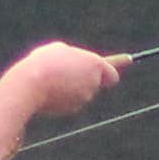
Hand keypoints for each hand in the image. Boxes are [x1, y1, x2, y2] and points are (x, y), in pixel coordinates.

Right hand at [0, 40, 124, 117]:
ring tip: (52, 78)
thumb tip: (74, 69)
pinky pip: (69, 100)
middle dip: (84, 76)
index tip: (129, 60)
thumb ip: (74, 58)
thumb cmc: (45, 62)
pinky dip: (62, 96)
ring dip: (71, 85)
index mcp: (94, 64)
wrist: (30, 84)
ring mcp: (83, 98)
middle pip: (94, 81)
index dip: (117, 65)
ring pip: (80, 91)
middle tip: (66, 69)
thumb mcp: (60, 50)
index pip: (112, 73)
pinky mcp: (71, 109)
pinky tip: (48, 90)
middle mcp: (93, 83)